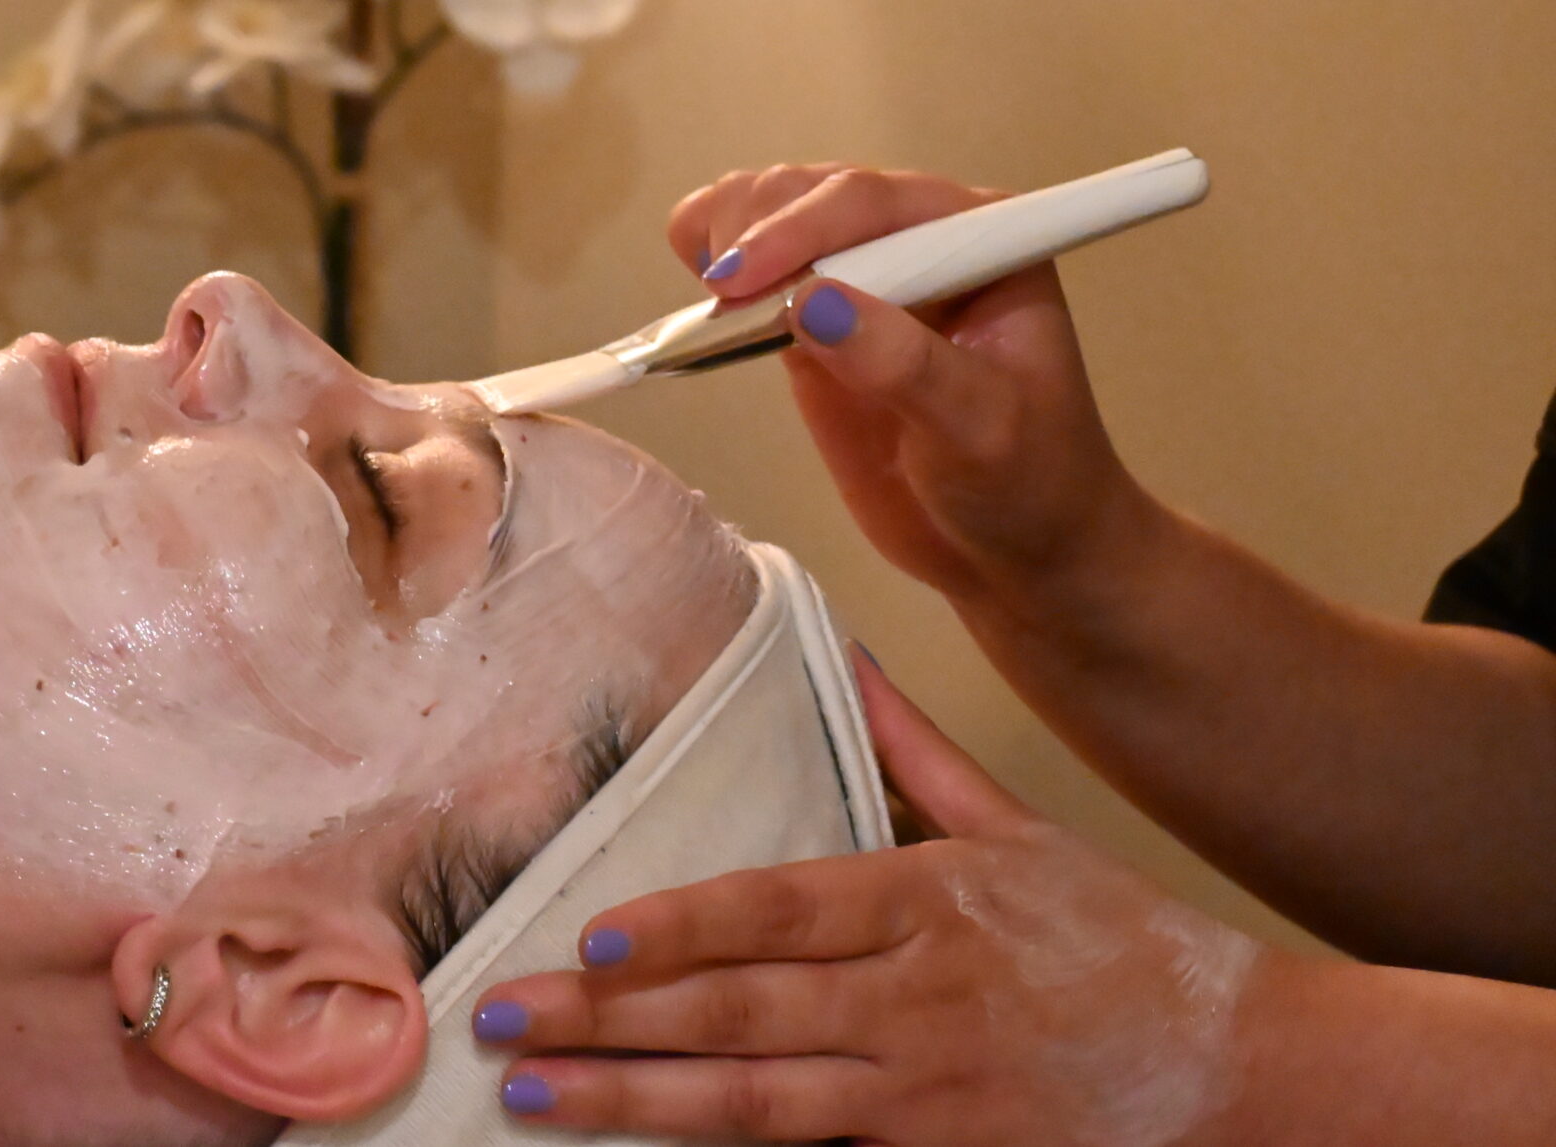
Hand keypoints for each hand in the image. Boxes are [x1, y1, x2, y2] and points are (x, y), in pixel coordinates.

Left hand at [471, 655, 1272, 1145]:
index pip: (781, 910)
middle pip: (743, 1011)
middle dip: (610, 1021)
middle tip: (500, 1021)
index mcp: (927, 901)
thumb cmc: (1122, 944)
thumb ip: (914, 752)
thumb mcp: (1019, 832)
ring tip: (533, 1094)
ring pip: (758, 1100)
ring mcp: (925, 1094)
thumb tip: (846, 651)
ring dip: (635, 1099)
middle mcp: (916, 998)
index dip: (686, 928)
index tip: (595, 936)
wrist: (1251, 1071)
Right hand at [667, 163, 1162, 613]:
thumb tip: (810, 302)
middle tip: (723, 302)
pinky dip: (713, 261)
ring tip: (715, 302)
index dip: (803, 226)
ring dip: (726, 235)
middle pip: (813, 190)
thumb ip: (902, 364)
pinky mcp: (814, 318)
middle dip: (757, 228)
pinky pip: (754, 265)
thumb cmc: (1024, 483)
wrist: (1011, 548)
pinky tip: (703, 296)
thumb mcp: (979, 429)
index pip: (876, 201)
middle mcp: (918, 237)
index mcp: (979, 239)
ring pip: (773, 210)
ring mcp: (862, 273)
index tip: (743, 281)